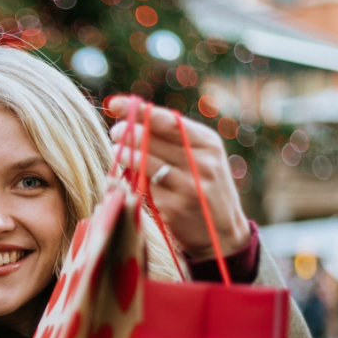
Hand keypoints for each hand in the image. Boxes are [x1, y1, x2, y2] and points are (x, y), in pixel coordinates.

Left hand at [108, 98, 249, 259]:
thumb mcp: (202, 158)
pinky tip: (126, 176)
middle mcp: (202, 161)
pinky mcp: (176, 206)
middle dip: (130, 133)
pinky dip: (133, 180)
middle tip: (115, 132)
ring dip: (127, 155)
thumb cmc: (204, 187)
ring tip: (116, 151)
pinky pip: (146, 188)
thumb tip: (136, 117)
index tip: (116, 104)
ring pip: (147, 163)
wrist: (222, 233)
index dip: (138, 111)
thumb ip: (175, 140)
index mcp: (208, 143)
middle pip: (154, 140)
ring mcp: (189, 185)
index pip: (168, 120)